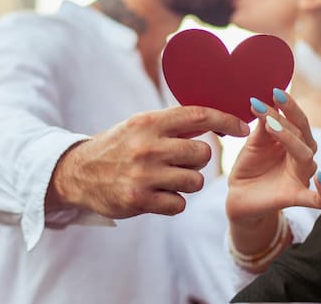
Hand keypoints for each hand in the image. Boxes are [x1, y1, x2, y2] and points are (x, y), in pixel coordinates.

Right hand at [46, 106, 248, 217]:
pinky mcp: (139, 200)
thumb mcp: (141, 126)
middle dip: (197, 159)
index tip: (243, 127)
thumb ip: (174, 124)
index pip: (199, 116)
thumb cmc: (118, 147)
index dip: (226, 120)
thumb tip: (215, 120)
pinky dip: (173, 202)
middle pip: (202, 153)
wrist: (77, 173)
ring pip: (195, 181)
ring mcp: (143, 174)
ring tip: (166, 179)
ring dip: (187, 183)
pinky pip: (179, 204)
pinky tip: (157, 194)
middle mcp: (148, 146)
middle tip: (179, 161)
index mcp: (149, 122)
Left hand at [226, 90, 320, 224]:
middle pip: (303, 133)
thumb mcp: (254, 143)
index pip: (297, 120)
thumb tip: (263, 102)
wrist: (240, 196)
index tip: (274, 91)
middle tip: (274, 99)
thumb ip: (262, 126)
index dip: (288, 105)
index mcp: (295, 141)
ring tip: (270, 126)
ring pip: (306, 156)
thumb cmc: (251, 166)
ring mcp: (301, 177)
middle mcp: (302, 156)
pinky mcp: (296, 197)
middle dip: (289, 115)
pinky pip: (319, 199)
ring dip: (290, 139)